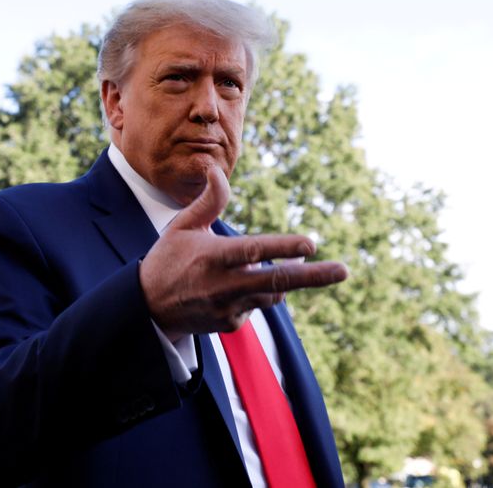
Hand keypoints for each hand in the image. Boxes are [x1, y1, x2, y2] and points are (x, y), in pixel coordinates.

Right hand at [139, 165, 347, 339]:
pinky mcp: (232, 324)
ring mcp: (229, 308)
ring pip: (272, 292)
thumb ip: (208, 200)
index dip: (284, 247)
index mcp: (212, 257)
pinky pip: (257, 304)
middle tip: (344, 271)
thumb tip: (218, 169)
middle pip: (277, 281)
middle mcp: (223, 285)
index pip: (254, 251)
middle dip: (314, 277)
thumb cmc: (168, 259)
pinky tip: (232, 288)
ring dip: (279, 279)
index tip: (311, 244)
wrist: (148, 308)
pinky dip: (256, 293)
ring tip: (264, 267)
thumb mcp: (183, 226)